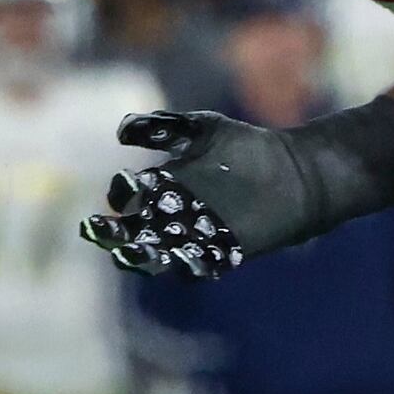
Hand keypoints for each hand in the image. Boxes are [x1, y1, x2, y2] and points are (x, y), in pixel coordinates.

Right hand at [80, 111, 322, 279]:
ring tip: (128, 252)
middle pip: (134, 231)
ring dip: (142, 256)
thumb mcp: (205, 129)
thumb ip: (166, 128)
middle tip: (96, 230)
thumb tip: (121, 132)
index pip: (130, 198)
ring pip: (159, 254)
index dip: (122, 194)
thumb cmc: (249, 147)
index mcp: (165, 187)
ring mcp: (197, 238)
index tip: (124, 185)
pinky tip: (179, 260)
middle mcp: (175, 217)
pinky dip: (188, 265)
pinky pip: (199, 266)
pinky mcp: (223, 254)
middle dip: (113, 233)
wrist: (296, 172)